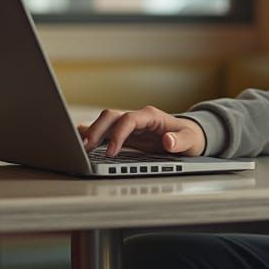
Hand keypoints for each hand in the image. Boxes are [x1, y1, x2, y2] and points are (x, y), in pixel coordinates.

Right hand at [78, 105, 206, 156]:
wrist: (189, 136)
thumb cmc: (190, 137)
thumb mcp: (191, 141)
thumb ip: (180, 141)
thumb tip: (167, 141)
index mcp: (151, 116)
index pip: (129, 119)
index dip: (118, 134)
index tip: (111, 152)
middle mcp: (138, 118)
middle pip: (111, 116)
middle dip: (97, 130)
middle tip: (86, 148)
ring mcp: (130, 126)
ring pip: (105, 122)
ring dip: (92, 132)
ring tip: (78, 146)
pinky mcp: (126, 134)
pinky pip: (107, 131)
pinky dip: (93, 134)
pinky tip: (79, 140)